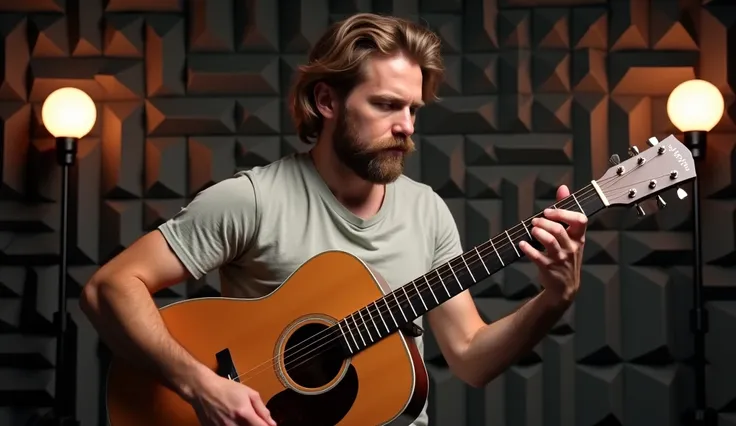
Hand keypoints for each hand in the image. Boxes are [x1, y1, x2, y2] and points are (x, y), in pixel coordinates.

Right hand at [189, 373, 276, 425]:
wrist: (203, 389)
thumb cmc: (226, 388)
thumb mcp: (249, 393)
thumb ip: (262, 409)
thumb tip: (272, 423)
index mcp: (244, 413)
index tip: (267, 425)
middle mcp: (233, 424)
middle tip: (252, 420)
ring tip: (241, 419)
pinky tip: (232, 421)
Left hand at [519, 185, 586, 305]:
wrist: (564, 287)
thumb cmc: (566, 256)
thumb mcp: (570, 235)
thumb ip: (565, 210)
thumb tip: (563, 188)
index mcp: (578, 237)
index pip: (580, 220)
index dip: (564, 212)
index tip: (549, 211)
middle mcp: (571, 247)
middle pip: (559, 230)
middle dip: (544, 222)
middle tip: (534, 221)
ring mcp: (561, 259)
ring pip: (550, 242)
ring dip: (538, 233)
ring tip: (532, 230)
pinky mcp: (549, 268)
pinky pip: (537, 257)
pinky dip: (527, 249)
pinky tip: (521, 244)